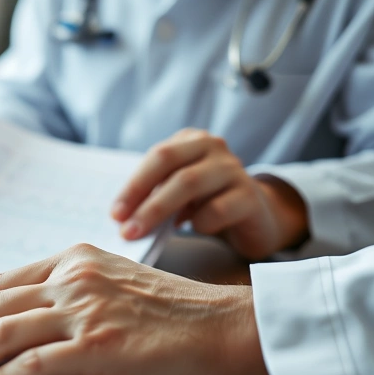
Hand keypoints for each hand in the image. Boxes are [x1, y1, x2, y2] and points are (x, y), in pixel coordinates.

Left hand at [0, 244, 270, 374]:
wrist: (228, 328)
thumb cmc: (174, 316)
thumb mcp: (113, 287)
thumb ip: (67, 296)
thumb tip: (18, 327)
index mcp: (72, 260)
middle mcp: (73, 278)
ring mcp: (85, 310)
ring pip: (1, 334)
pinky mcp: (99, 345)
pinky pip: (33, 364)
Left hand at [111, 128, 308, 259]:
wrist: (257, 217)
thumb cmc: (209, 203)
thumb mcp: (179, 193)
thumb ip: (156, 195)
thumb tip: (123, 217)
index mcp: (191, 141)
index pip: (156, 156)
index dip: (133, 185)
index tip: (115, 214)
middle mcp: (213, 147)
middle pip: (170, 165)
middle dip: (141, 198)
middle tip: (124, 227)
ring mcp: (234, 169)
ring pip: (190, 183)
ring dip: (158, 210)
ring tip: (140, 233)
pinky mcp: (250, 197)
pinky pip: (218, 209)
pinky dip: (199, 222)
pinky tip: (194, 228)